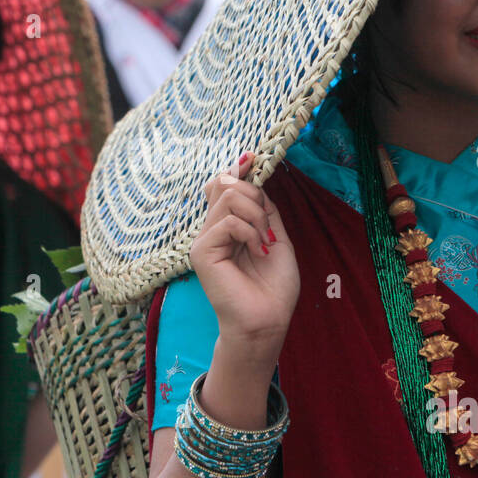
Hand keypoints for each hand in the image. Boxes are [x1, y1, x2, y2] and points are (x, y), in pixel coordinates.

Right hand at [189, 152, 299, 346]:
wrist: (267, 320)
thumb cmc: (273, 287)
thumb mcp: (275, 237)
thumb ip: (263, 209)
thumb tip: (252, 179)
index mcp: (228, 227)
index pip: (223, 185)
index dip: (237, 168)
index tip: (251, 157)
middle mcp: (212, 230)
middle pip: (225, 184)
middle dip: (255, 194)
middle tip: (267, 226)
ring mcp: (204, 240)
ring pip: (229, 196)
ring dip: (256, 214)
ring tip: (264, 241)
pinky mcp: (202, 251)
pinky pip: (228, 221)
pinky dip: (250, 231)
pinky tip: (257, 250)